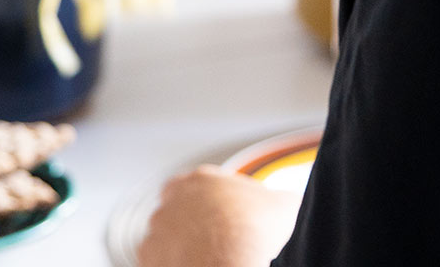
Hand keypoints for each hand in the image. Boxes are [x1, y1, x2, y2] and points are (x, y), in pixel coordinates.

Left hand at [139, 166, 303, 266]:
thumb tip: (290, 203)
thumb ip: (282, 199)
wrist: (231, 262)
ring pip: (167, 238)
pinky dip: (173, 266)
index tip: (228, 220)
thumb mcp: (285, 205)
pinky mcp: (149, 257)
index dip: (216, 204)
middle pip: (182, 211)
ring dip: (181, 248)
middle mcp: (172, 200)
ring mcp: (157, 229)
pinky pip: (159, 262)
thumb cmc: (255, 231)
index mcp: (201, 180)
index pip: (203, 186)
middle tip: (217, 243)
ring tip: (206, 261)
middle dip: (196, 226)